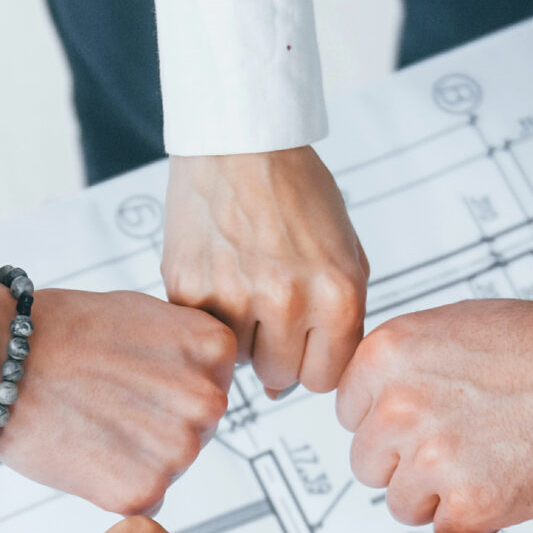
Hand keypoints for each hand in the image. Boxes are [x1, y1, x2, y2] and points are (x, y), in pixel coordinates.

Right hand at [0, 286, 236, 514]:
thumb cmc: (61, 330)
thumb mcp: (145, 314)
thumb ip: (187, 349)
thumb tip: (208, 381)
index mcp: (215, 350)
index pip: (212, 383)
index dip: (168, 384)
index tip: (132, 375)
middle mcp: (207, 400)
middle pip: (197, 429)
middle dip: (159, 423)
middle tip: (107, 404)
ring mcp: (178, 450)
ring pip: (172, 466)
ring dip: (138, 455)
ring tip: (93, 423)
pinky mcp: (143, 491)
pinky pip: (145, 497)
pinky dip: (115, 484)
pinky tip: (86, 451)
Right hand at [164, 147, 368, 394]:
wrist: (239, 143)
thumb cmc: (297, 195)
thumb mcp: (345, 254)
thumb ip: (335, 325)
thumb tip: (283, 389)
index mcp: (337, 295)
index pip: (324, 378)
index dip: (313, 358)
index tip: (304, 335)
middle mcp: (287, 300)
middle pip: (280, 376)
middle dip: (277, 350)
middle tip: (270, 304)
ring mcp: (233, 295)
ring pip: (238, 360)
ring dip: (241, 333)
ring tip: (244, 284)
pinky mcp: (187, 287)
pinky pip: (201, 330)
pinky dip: (208, 313)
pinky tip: (219, 273)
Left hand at [336, 274, 532, 532]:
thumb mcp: (455, 326)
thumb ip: (403, 363)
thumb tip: (368, 396)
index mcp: (386, 354)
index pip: (351, 413)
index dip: (392, 421)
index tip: (430, 417)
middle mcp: (398, 404)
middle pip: (368, 462)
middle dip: (408, 461)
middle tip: (466, 443)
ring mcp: (431, 457)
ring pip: (401, 502)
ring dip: (438, 494)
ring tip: (491, 459)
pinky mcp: (469, 504)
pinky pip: (443, 531)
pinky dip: (474, 518)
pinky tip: (509, 481)